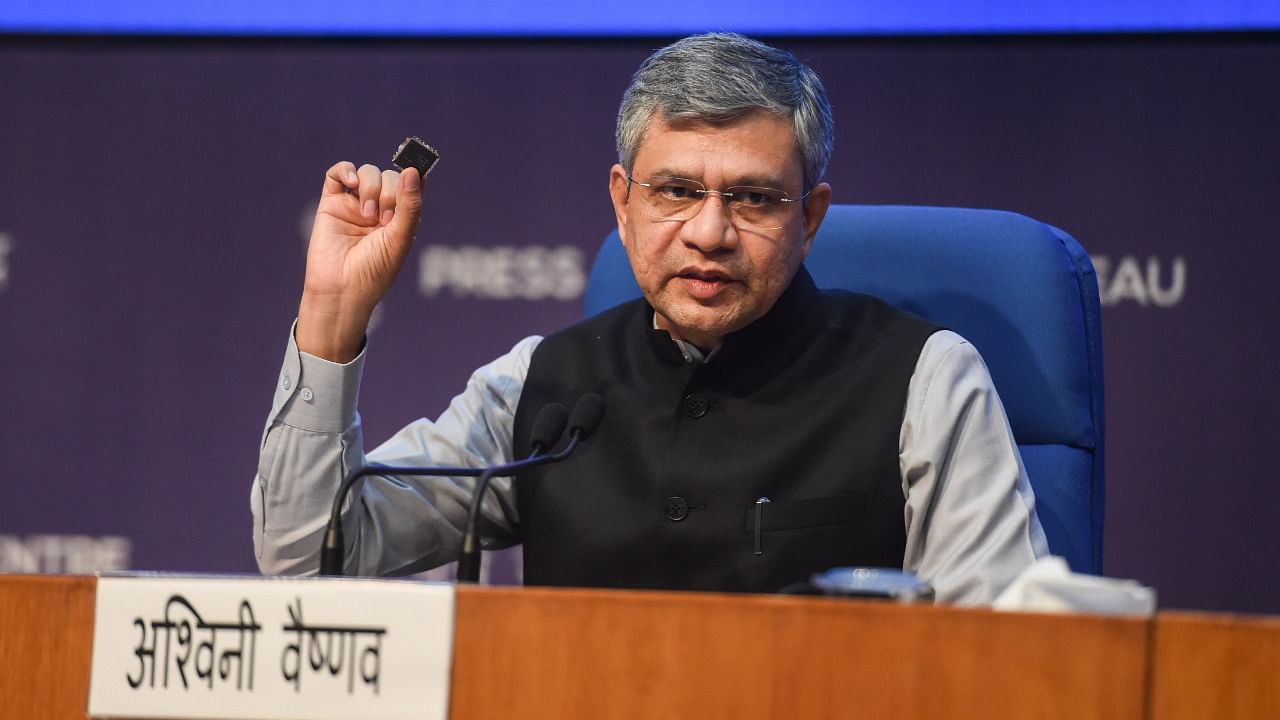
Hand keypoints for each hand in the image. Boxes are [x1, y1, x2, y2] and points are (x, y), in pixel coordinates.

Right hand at [295, 162, 424, 361]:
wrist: (341, 289)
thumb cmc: (374, 271)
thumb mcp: (400, 238)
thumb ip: (409, 205)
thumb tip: (413, 171)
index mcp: (401, 217)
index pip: (412, 185)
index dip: (415, 175)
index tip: (416, 169)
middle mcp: (379, 208)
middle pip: (389, 177)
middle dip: (390, 193)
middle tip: (385, 219)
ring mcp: (355, 204)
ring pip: (367, 172)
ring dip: (371, 188)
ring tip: (368, 216)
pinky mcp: (331, 203)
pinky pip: (337, 174)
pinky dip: (346, 170)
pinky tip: (352, 182)